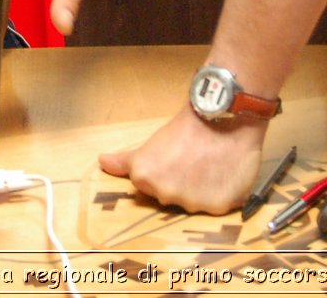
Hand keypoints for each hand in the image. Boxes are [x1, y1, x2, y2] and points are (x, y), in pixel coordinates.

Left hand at [98, 105, 265, 213]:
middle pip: (172, 198)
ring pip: (196, 204)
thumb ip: (125, 161)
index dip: (164, 173)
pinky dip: (222, 194)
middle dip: (181, 184)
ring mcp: (192, 203)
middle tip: (194, 161)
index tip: (174, 160)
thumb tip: (102, 162)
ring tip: (211, 165)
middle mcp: (165, 195)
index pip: (150, 188)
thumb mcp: (150, 144)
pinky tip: (224, 174)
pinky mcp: (218, 207)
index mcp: (145, 179)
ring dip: (202, 190)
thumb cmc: (186, 127)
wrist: (221, 118)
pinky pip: (218, 207)